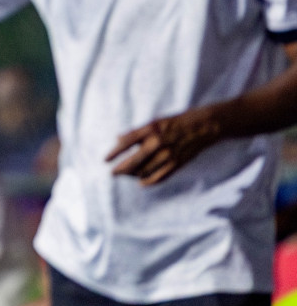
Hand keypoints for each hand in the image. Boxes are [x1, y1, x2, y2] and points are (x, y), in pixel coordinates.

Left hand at [107, 106, 221, 184]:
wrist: (201, 127)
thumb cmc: (174, 123)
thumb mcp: (153, 122)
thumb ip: (135, 132)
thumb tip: (117, 139)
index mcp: (149, 130)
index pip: (126, 143)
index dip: (114, 153)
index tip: (104, 160)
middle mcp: (157, 143)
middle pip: (134, 161)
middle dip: (120, 169)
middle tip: (112, 173)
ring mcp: (168, 155)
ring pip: (145, 171)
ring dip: (133, 175)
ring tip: (126, 175)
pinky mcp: (177, 164)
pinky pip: (159, 177)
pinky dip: (148, 181)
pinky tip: (141, 182)